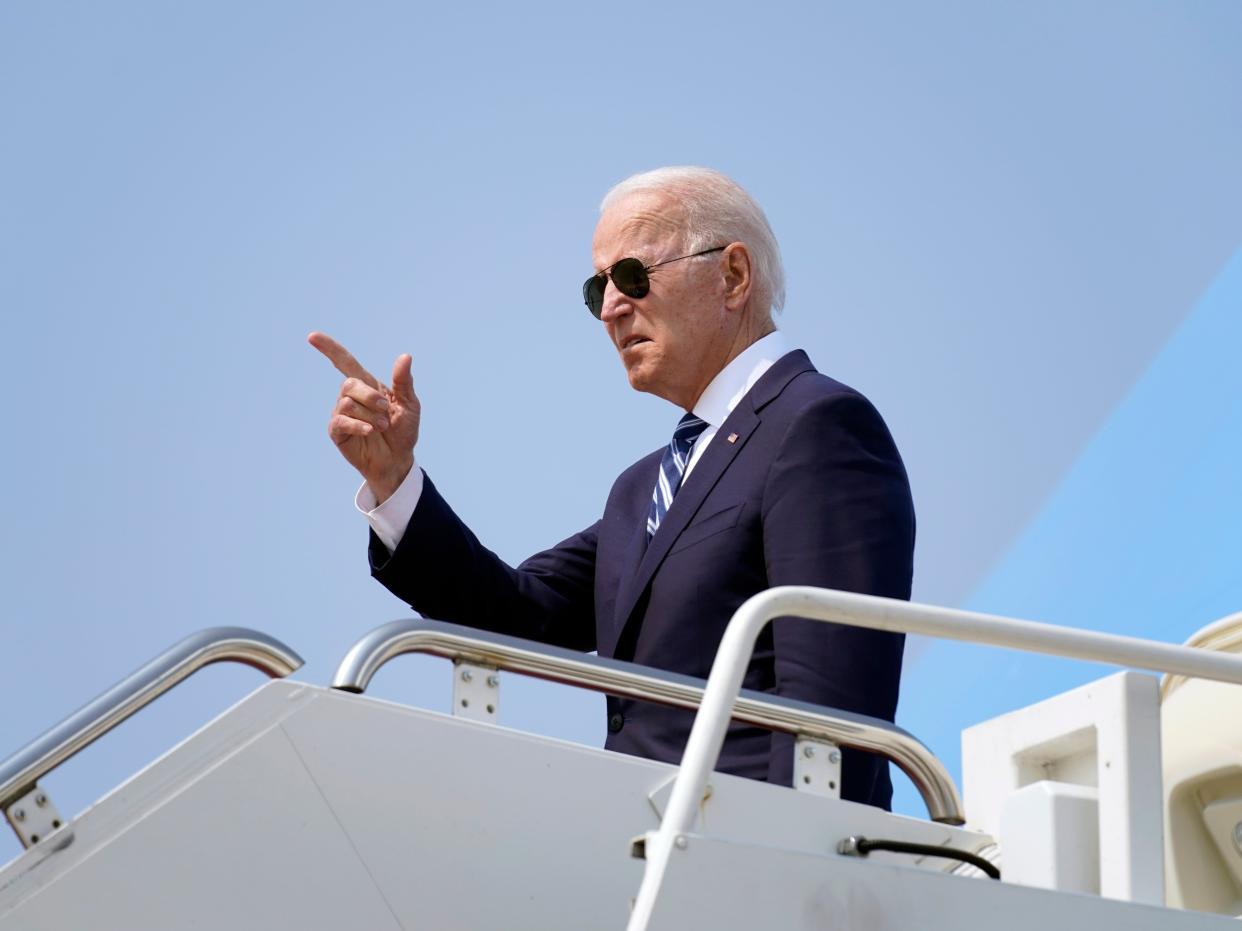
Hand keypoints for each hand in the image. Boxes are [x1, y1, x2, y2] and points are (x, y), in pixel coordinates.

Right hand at [308, 332, 420, 502]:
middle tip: (386, 410)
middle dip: (370, 395)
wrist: (398, 459)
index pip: (345, 362)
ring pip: (347, 402)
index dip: (329, 349)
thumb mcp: (409, 405)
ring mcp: (342, 414)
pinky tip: (370, 431)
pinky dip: (358, 425)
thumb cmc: (403, 431)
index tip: (312, 336)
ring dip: (369, 415)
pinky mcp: (337, 431)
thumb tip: (405, 356)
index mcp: (368, 386)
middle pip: (350, 383)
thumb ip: (403, 382)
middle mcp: (351, 397)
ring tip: (382, 426)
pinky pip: (341, 421)